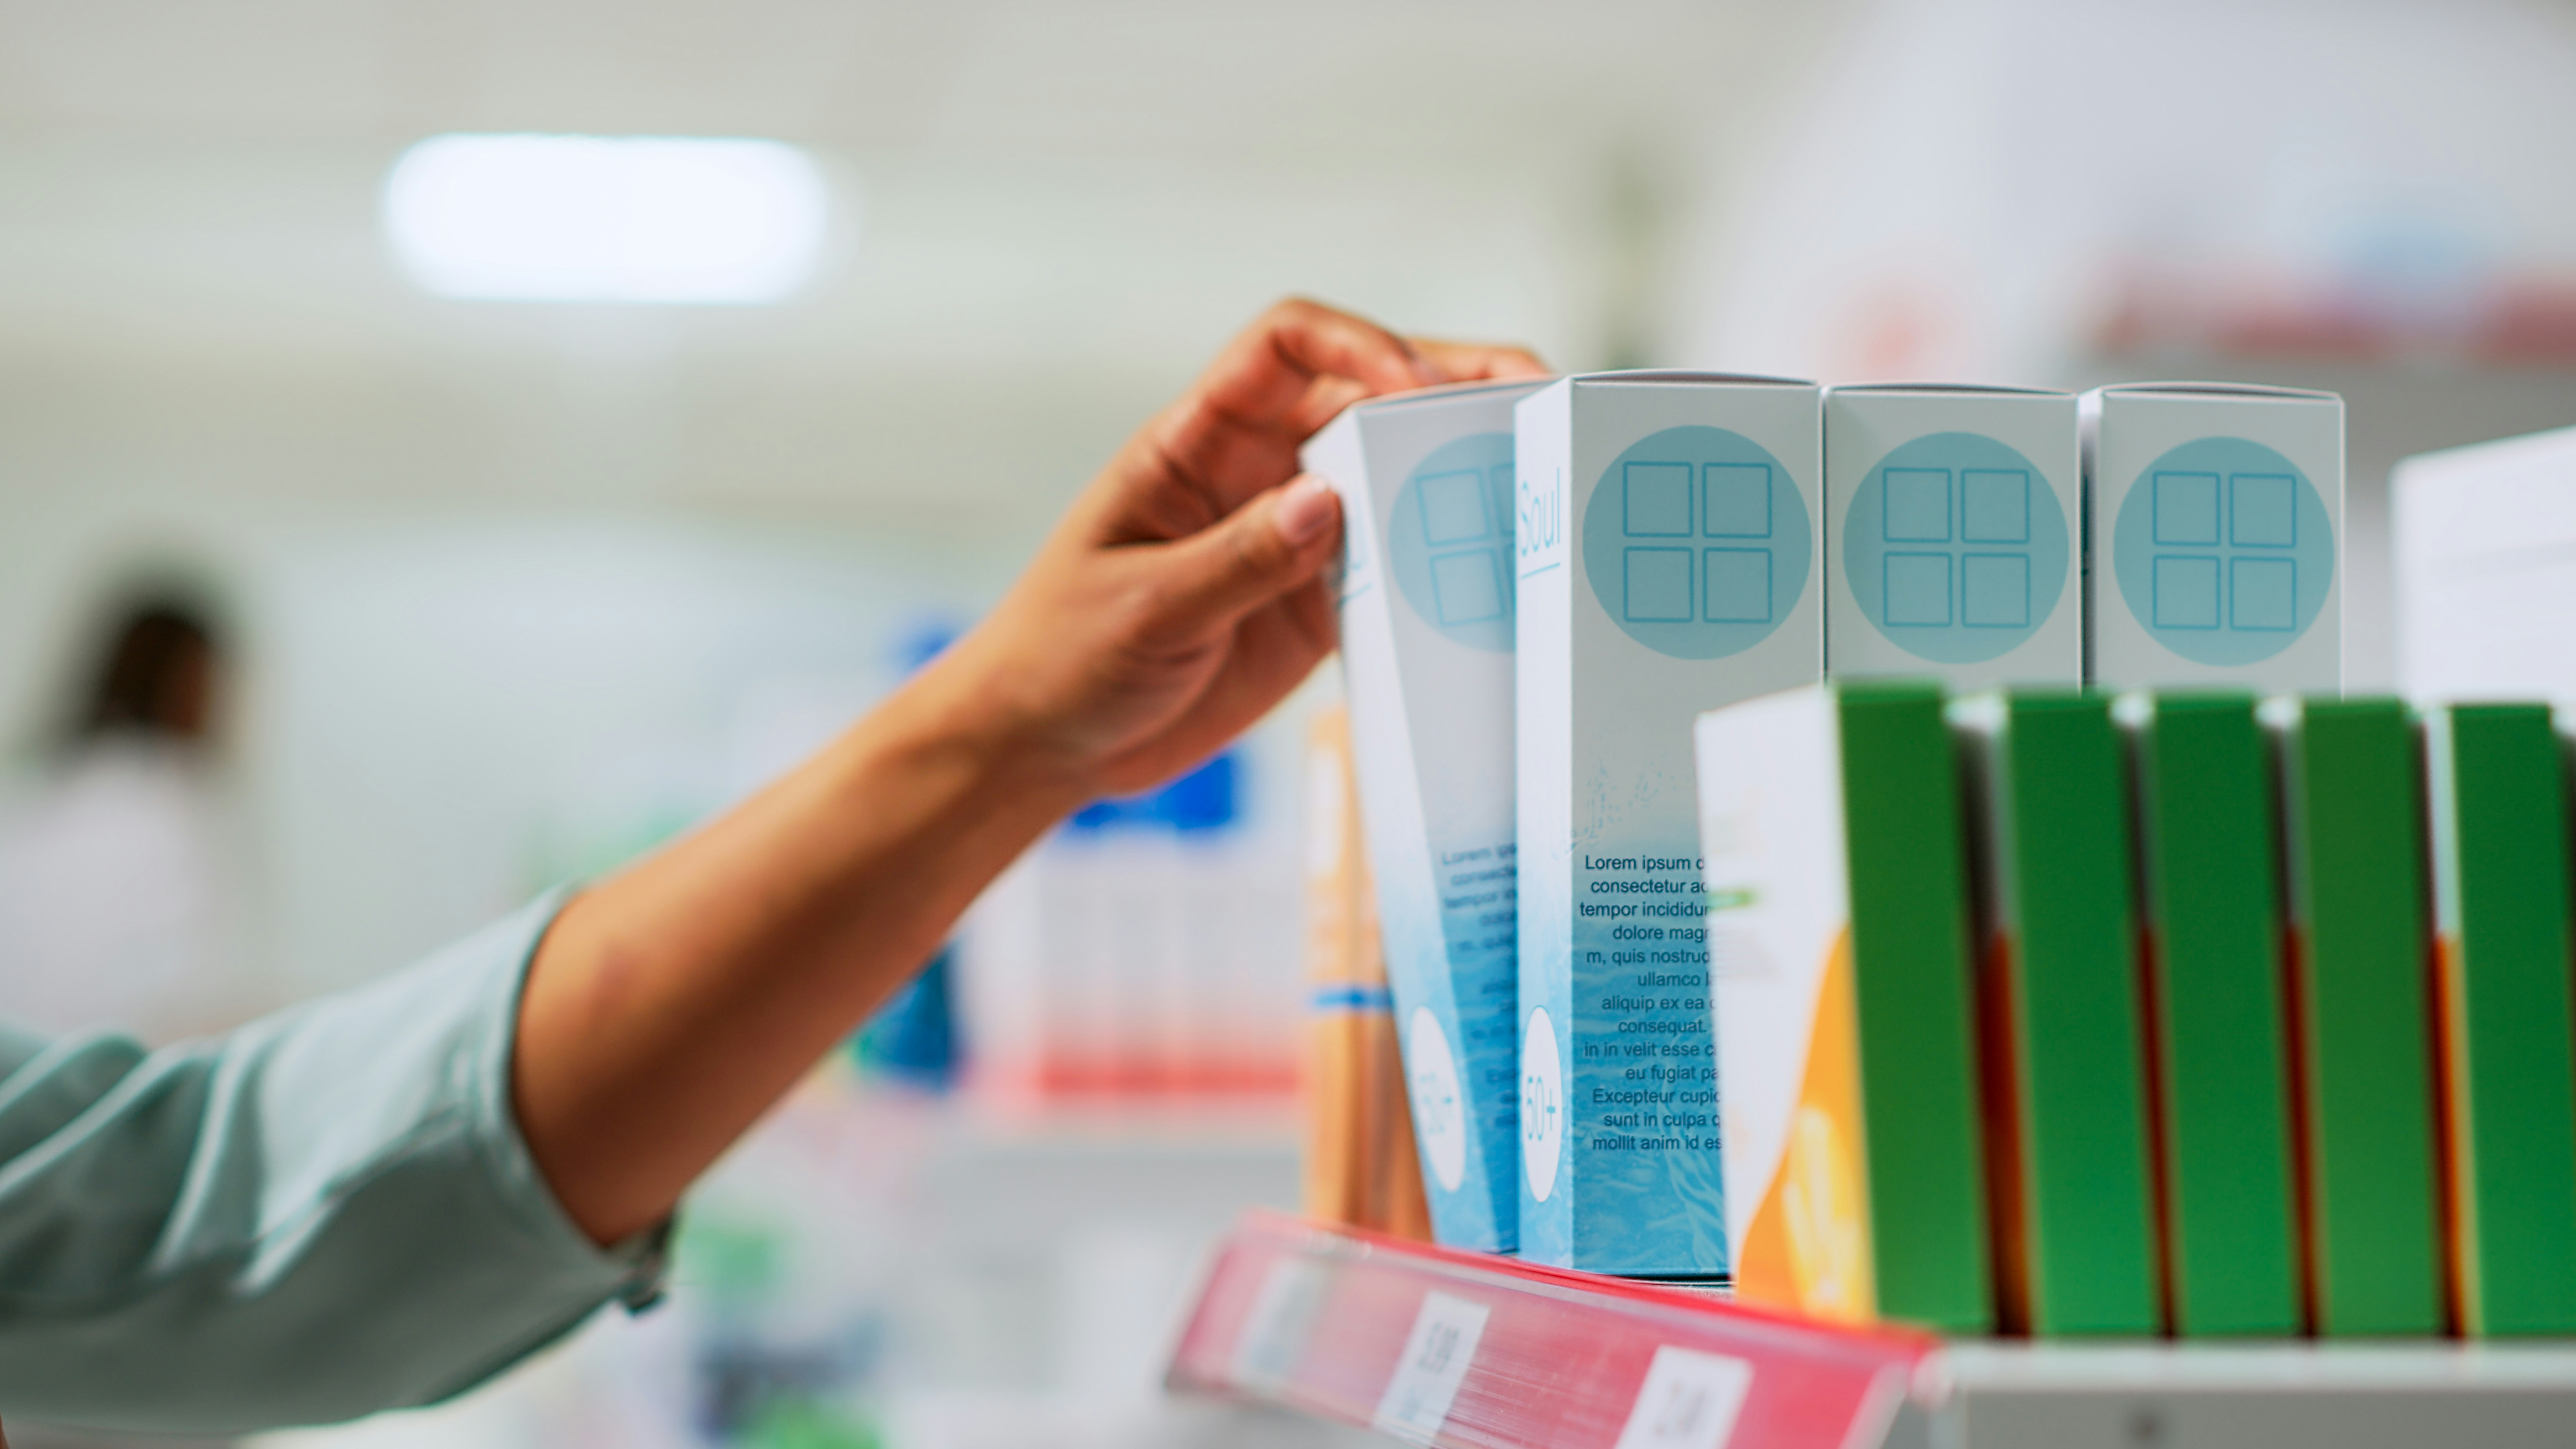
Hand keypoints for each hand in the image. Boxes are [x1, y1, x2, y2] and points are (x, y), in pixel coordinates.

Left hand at [915, 297, 1547, 798]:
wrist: (1044, 747)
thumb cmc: (1061, 658)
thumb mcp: (1142, 610)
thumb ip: (1236, 560)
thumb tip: (1327, 502)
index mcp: (1197, 441)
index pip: (1287, 345)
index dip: (1358, 344)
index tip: (1412, 386)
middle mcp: (1257, 473)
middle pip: (1369, 395)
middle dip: (1452, 385)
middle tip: (1533, 407)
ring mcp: (1295, 538)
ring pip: (1398, 477)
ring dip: (1462, 475)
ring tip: (1540, 488)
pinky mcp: (1318, 606)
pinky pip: (1397, 569)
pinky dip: (1447, 567)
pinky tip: (1496, 580)